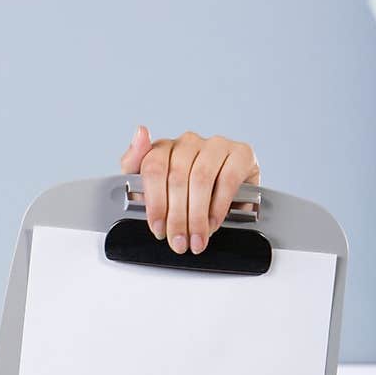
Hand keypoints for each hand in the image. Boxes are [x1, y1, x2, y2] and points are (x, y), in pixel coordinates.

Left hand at [119, 125, 260, 254]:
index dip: (155, 202)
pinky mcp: (240, 153)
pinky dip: (218, 206)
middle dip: (177, 217)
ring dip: (197, 216)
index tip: (158, 229)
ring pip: (200, 179)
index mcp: (164, 148)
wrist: (226, 201)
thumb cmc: (184, 196)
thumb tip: (140, 132)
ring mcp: (215, 145)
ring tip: (197, 239)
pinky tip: (213, 223)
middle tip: (179, 242)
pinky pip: (227, 180)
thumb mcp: (150, 188)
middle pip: (177, 177)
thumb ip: (134, 163)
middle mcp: (189, 142)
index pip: (154, 167)